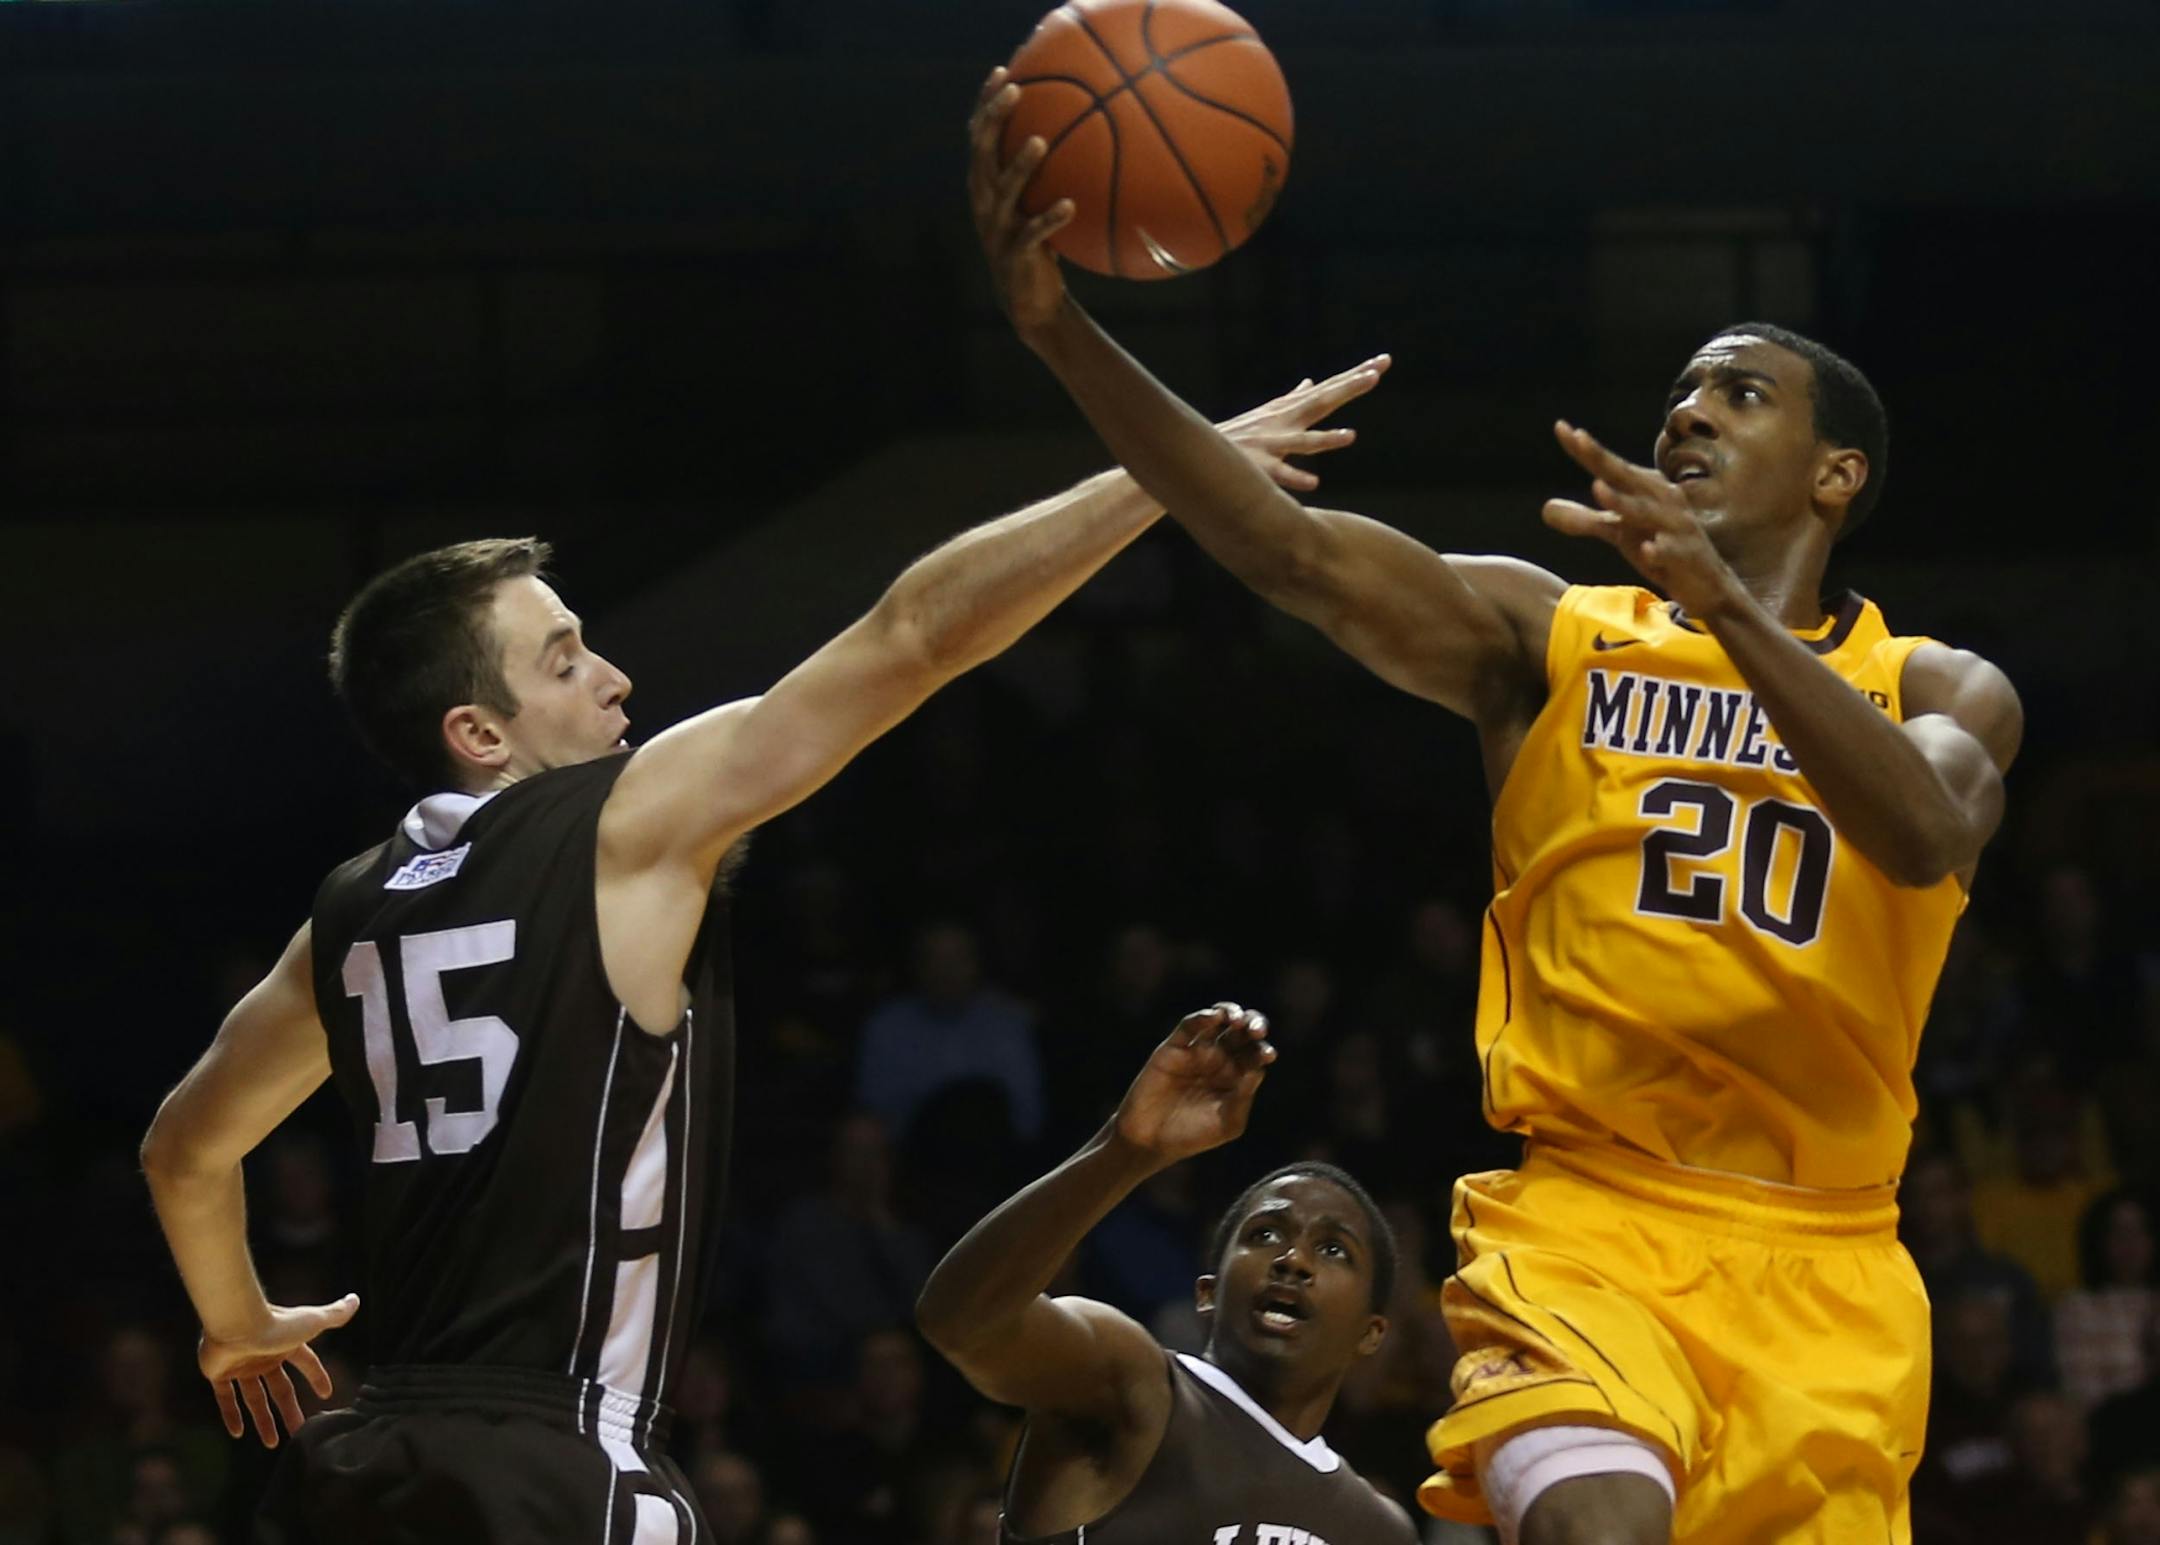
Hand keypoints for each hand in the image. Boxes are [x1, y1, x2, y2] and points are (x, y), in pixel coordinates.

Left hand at [199, 1292, 358, 1446]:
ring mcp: (241, 1365)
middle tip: (298, 1432)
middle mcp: (265, 1356)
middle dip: (289, 1411)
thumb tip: (356, 1300)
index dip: (317, 1377)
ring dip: (263, 1420)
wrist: (237, 1324)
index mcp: (287, 1344)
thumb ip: (335, 1315)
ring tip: (272, 1444)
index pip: (306, 1362)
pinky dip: (230, 1415)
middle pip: (280, 1388)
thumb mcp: (313, 1322)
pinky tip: (238, 1433)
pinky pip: (225, 1398)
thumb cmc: (277, 1323)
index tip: (326, 1395)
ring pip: (255, 1397)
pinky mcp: (219, 1373)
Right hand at [969, 66, 1072, 335]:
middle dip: (995, 118)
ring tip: (1039, 141)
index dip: (986, 104)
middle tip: (1014, 90)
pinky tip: (1070, 205)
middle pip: (982, 153)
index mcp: (986, 187)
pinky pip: (1033, 234)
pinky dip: (1050, 219)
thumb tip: (1087, 135)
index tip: (1003, 71)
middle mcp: (984, 203)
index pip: (979, 137)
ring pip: (1004, 190)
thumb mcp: (1038, 206)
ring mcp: (997, 230)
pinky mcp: (1014, 256)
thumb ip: (1047, 176)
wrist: (1031, 304)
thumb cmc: (1041, 247)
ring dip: (1021, 165)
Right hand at [1114, 1003, 1275, 1162]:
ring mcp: (1197, 1051)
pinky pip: (1190, 1026)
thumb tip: (1259, 1068)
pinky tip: (1213, 1017)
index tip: (1268, 1055)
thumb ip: (1244, 1096)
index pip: (1256, 1054)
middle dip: (1254, 1024)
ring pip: (1218, 1020)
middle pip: (1242, 1032)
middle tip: (1257, 1030)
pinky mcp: (1174, 1047)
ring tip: (1237, 1020)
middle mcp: (1221, 1059)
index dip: (1263, 1050)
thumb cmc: (1193, 1135)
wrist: (1152, 1140)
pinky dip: (1202, 1017)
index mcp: (1238, 1076)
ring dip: (1230, 1013)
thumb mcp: (1227, 1122)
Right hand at [1217, 355, 1390, 491]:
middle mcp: (1284, 421)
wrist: (1199, 450)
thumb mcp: (1269, 413)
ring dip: (1326, 440)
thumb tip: (1310, 382)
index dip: (1356, 376)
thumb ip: (1293, 399)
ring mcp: (1272, 443)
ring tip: (1351, 437)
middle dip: (1349, 388)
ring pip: (1303, 442)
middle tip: (1376, 373)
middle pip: (1323, 402)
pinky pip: (1278, 475)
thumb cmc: (1239, 435)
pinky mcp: (1258, 467)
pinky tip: (1313, 484)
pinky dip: (1294, 478)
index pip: (1330, 389)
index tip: (1383, 362)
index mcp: (1290, 410)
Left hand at [1542, 420, 1743, 616]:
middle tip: (1579, 439)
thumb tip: (1544, 509)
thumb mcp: (1620, 534)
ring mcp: (1677, 528)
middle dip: (1603, 459)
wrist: (1708, 584)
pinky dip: (1660, 550)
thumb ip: (1585, 520)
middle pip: (1627, 478)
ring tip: (1598, 488)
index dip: (1586, 450)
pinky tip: (1649, 550)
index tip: (1561, 427)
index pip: (1610, 467)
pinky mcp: (1687, 557)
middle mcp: (1663, 501)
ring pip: (1648, 512)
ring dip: (1624, 501)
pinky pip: (1671, 553)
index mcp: (1645, 491)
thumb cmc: (1661, 550)